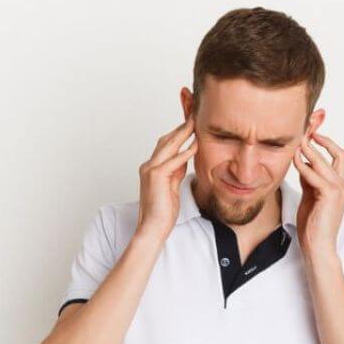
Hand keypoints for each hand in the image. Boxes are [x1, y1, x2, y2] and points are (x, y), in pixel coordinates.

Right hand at [136, 116, 197, 240]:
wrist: (153, 227)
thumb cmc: (163, 212)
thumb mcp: (172, 186)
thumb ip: (176, 171)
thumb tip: (184, 158)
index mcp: (151, 168)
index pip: (165, 145)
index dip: (178, 133)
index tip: (190, 124)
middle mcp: (148, 166)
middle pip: (166, 140)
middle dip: (181, 127)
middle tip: (194, 115)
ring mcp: (150, 170)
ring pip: (168, 145)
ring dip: (183, 132)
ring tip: (195, 122)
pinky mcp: (156, 176)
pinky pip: (174, 160)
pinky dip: (185, 152)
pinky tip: (196, 145)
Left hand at [293, 129, 343, 258]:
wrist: (318, 246)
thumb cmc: (312, 225)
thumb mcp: (309, 196)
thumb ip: (308, 180)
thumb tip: (302, 162)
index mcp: (340, 184)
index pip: (337, 156)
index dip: (326, 142)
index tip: (311, 132)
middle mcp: (343, 184)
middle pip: (337, 152)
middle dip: (322, 138)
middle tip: (306, 128)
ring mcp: (339, 189)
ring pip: (325, 161)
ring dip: (309, 149)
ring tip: (296, 140)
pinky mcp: (331, 196)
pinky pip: (316, 175)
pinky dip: (304, 166)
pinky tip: (294, 160)